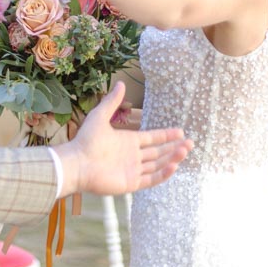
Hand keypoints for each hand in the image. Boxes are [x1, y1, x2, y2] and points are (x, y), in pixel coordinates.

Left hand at [52, 82, 191, 197]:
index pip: (152, 138)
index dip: (166, 135)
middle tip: (191, 143)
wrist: (77, 164)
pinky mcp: (131, 183)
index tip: (180, 132)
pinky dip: (163, 174)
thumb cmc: (86, 140)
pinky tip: (174, 166)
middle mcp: (133, 156)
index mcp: (128, 141)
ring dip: (172, 158)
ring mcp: (133, 170)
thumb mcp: (100, 116)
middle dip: (174, 147)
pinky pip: (151, 179)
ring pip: (157, 164)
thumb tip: (120, 83)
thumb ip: (112, 101)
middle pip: (158, 152)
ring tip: (185, 151)